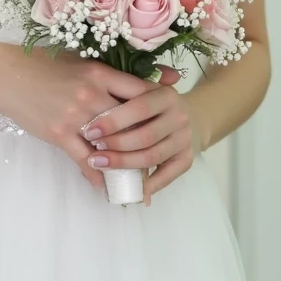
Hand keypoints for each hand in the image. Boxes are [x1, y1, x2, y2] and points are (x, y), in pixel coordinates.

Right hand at [0, 44, 156, 189]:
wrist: (7, 75)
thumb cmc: (45, 64)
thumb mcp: (81, 59)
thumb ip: (116, 70)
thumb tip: (166, 74)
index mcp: (100, 73)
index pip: (142, 93)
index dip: (159, 108)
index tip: (168, 118)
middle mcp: (91, 95)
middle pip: (132, 122)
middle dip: (148, 138)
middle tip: (161, 151)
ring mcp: (75, 117)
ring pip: (112, 145)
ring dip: (127, 162)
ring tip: (140, 175)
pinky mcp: (59, 134)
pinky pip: (85, 160)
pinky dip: (99, 175)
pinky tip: (108, 185)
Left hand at [82, 80, 200, 204]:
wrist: (191, 114)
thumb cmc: (153, 103)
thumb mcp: (140, 93)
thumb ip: (121, 98)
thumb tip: (91, 123)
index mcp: (166, 95)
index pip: (139, 108)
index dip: (113, 121)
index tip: (90, 132)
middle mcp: (179, 116)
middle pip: (145, 135)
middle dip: (117, 146)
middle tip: (94, 153)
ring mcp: (185, 138)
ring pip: (152, 156)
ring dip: (125, 164)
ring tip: (102, 166)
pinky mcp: (187, 158)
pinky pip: (166, 176)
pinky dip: (147, 184)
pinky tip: (129, 187)